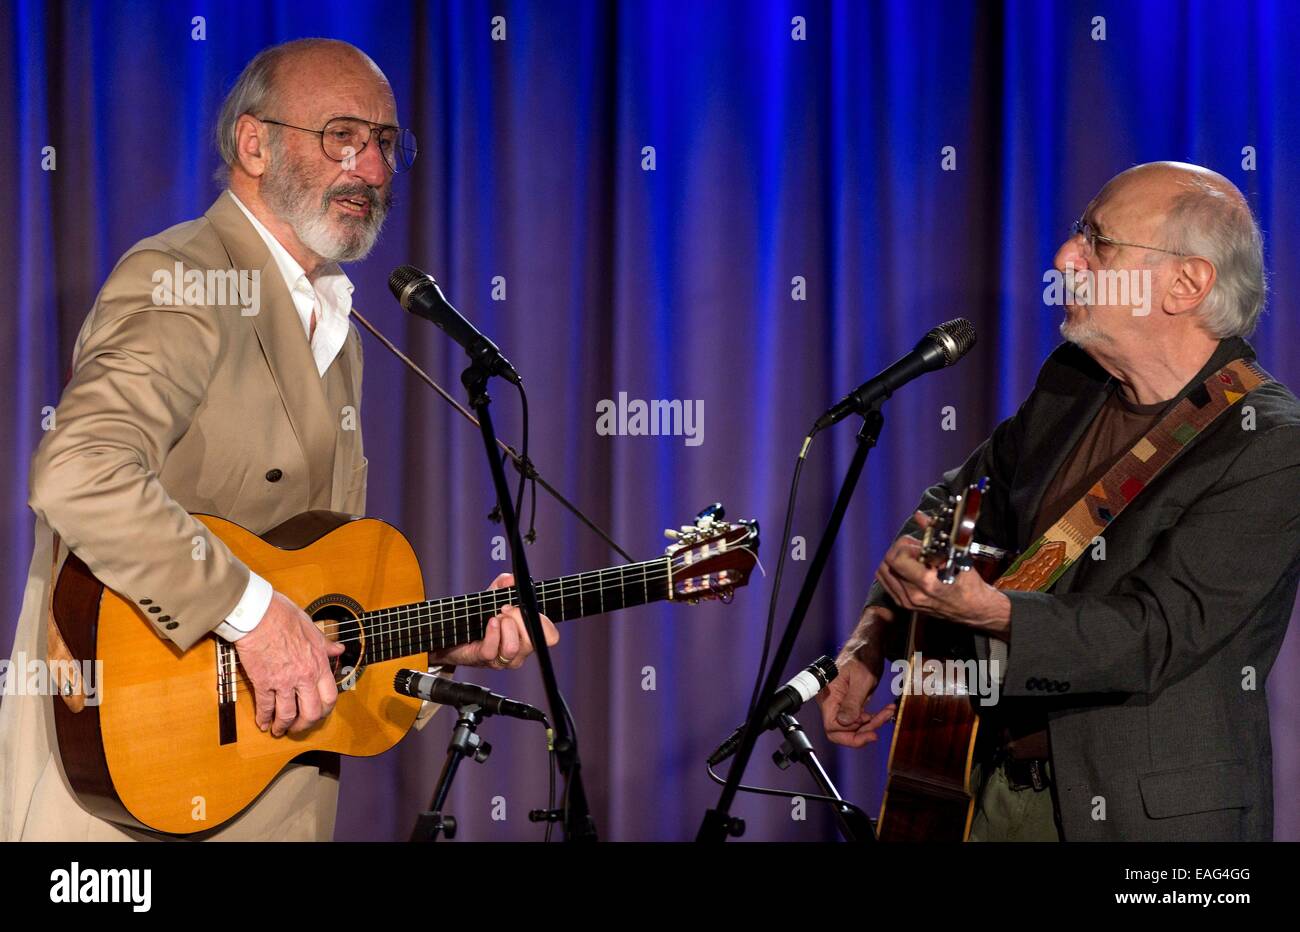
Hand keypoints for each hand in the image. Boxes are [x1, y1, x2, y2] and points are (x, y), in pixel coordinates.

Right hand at [235, 590, 345, 736]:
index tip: (319, 713)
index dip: (325, 710)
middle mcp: (304, 676)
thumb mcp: (311, 627)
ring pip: (287, 714)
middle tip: (298, 727)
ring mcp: (283, 681)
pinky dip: (264, 718)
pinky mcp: (262, 682)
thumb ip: (325, 644)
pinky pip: (265, 706)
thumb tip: (338, 649)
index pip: (330, 696)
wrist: (258, 614)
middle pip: (311, 712)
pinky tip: (262, 723)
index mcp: (318, 663)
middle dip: (305, 724)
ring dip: (283, 726)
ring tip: (279, 730)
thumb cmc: (283, 615)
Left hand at [429, 573, 559, 669]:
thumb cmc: (479, 617)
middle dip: (518, 618)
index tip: (526, 608)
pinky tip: (489, 623)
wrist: (454, 633)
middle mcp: (520, 651)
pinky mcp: (485, 660)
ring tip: (494, 618)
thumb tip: (512, 579)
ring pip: (512, 648)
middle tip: (505, 608)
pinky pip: (492, 650)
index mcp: (528, 636)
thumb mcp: (493, 596)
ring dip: (504, 627)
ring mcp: (503, 659)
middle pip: (532, 640)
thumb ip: (503, 584)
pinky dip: (491, 633)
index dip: (543, 622)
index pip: (550, 637)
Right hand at [816, 604, 896, 747]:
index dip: (849, 736)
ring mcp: (841, 702)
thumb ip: (852, 702)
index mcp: (829, 696)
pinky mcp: (851, 701)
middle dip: (862, 732)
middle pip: (841, 730)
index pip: (832, 727)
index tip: (870, 734)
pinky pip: (859, 718)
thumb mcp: (862, 679)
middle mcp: (832, 701)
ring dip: (871, 724)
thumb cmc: (864, 655)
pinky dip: (873, 718)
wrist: (870, 642)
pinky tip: (886, 710)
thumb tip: (843, 723)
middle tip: (879, 727)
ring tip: (887, 712)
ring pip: (852, 726)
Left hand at [875, 511, 1011, 638]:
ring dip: (893, 560)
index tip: (917, 544)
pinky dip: (892, 572)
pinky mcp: (905, 604)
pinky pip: (886, 584)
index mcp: (927, 582)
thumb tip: (920, 517)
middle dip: (898, 550)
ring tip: (910, 558)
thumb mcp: (956, 555)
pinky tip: (906, 567)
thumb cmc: (968, 584)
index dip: (904, 546)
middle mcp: (914, 594)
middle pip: (886, 564)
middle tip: (913, 548)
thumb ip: (934, 534)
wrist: (974, 608)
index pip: (897, 558)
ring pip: (883, 573)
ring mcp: (907, 601)